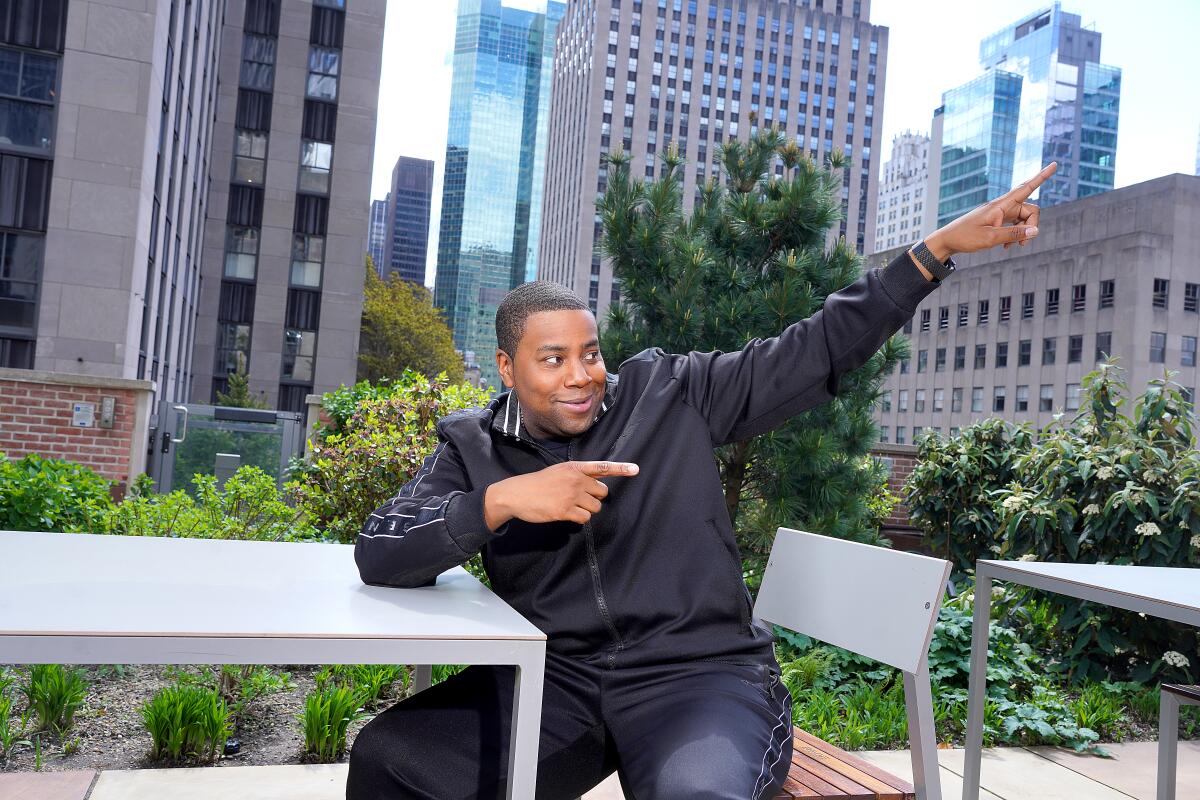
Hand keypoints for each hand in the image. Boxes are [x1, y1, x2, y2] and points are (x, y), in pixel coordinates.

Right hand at [484, 461, 639, 529]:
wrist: (517, 493)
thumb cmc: (539, 483)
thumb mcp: (559, 471)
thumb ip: (578, 475)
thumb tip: (596, 485)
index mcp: (574, 467)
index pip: (602, 467)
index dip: (620, 468)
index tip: (636, 469)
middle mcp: (575, 479)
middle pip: (602, 493)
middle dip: (594, 498)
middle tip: (579, 499)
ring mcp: (571, 495)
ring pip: (595, 507)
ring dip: (586, 510)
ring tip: (570, 506)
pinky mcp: (565, 510)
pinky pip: (584, 518)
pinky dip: (578, 519)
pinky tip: (565, 514)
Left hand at [922, 162, 1057, 262]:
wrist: (947, 241)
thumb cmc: (965, 237)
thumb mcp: (990, 238)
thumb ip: (1013, 234)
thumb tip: (1036, 231)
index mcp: (1001, 205)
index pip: (1026, 187)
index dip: (1041, 177)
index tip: (1055, 164)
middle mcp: (1002, 206)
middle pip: (1030, 209)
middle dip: (1032, 225)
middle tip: (1023, 244)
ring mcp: (1000, 213)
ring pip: (1024, 219)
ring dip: (1023, 233)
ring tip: (1012, 247)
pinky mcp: (997, 220)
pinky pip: (1014, 225)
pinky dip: (1015, 235)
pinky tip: (1006, 246)